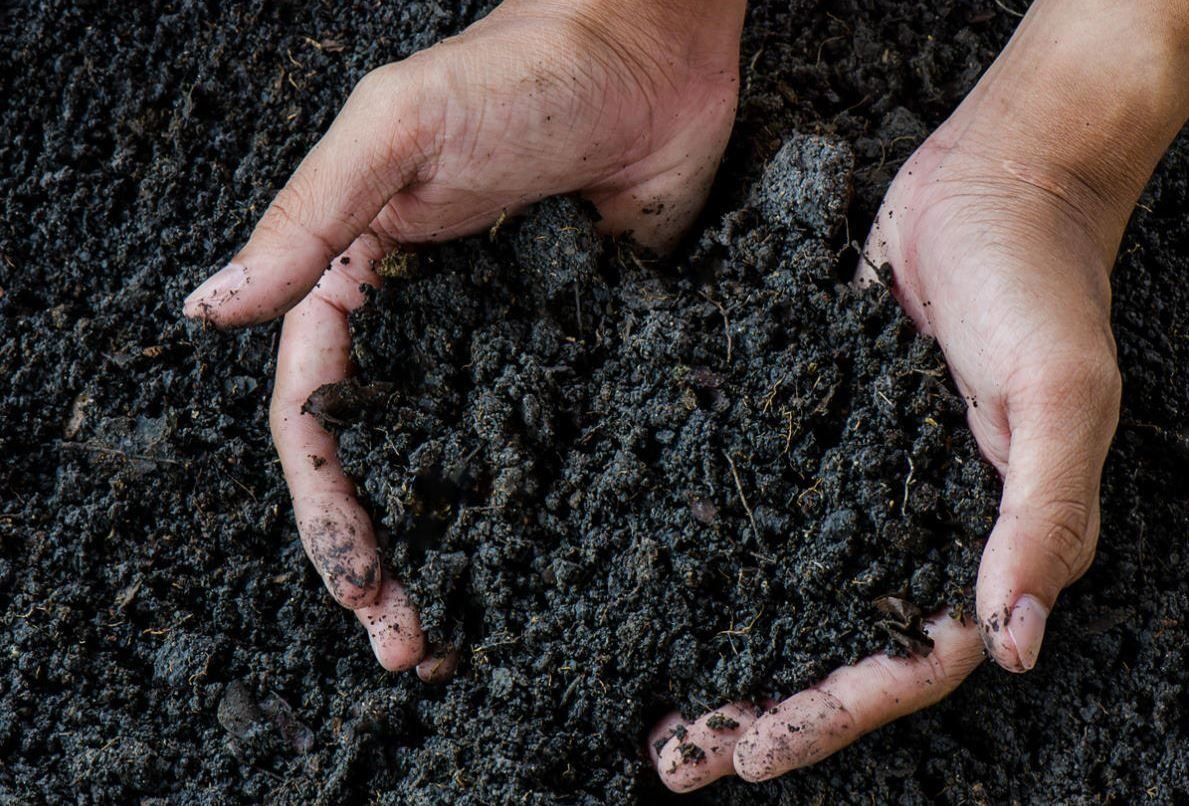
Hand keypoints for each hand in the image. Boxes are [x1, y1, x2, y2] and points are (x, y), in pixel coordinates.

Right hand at [183, 0, 744, 672]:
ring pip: (467, 470)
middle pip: (390, 465)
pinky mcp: (579, 348)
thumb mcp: (396, 130)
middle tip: (409, 649)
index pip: (322, 421)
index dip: (330, 510)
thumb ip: (308, 223)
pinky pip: (553, 439)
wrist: (651, 50)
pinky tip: (554, 566)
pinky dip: (544, 506)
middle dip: (386, 560)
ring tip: (469, 639)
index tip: (361, 587)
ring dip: (461, 553)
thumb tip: (205, 309)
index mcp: (361, 288)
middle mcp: (428, 330)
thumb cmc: (518, 70)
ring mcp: (505, 346)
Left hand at [651, 0, 1188, 789]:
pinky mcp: (820, 434)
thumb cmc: (1038, 280)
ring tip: (658, 703)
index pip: (911, 663)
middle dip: (765, 711)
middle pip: (838, 648)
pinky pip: (770, 514)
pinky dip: (725, 560)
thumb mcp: (1062, 393)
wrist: (989, 179)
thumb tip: (1016, 641)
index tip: (753, 753)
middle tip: (677, 762)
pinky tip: (666, 582)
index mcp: (988, 543)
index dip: (836, 714)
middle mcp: (920, 529)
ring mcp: (865, 485)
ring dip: (733, 653)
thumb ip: (1044, 514)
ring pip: (795, 595)